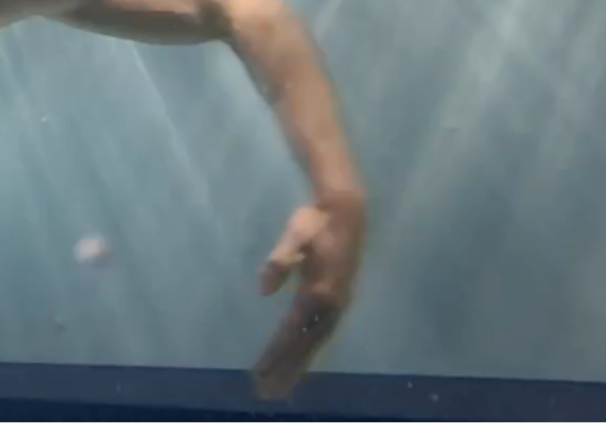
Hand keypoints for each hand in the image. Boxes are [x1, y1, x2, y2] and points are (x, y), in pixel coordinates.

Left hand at [252, 194, 366, 400]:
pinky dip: (310, 353)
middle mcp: (330, 306)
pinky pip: (322, 335)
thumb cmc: (315, 220)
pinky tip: (302, 362)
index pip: (290, 331)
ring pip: (314, 344)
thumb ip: (281, 259)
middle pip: (304, 344)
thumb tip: (263, 289)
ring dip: (297, 366)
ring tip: (281, 388)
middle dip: (284, 369)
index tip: (258, 372)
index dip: (274, 353)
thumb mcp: (295, 233)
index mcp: (317, 292)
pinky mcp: (340, 302)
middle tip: (265, 393)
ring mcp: (338, 305)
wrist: (347, 212)